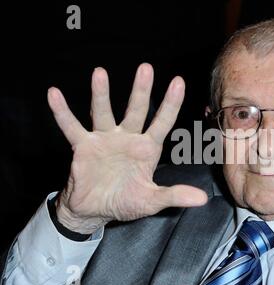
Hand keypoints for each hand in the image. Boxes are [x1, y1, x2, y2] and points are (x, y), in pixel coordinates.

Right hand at [47, 63, 207, 233]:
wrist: (95, 211)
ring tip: (100, 73)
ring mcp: (104, 140)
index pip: (162, 122)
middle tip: (145, 68)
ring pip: (103, 113)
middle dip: (140, 91)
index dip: (171, 104)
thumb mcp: (151, 200)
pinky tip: (54, 94)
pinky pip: (71, 127)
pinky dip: (62, 112)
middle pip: (135, 111)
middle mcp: (127, 138)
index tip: (178, 82)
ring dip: (101, 94)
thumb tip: (203, 199)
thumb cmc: (125, 202)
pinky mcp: (83, 147)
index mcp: (147, 149)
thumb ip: (174, 195)